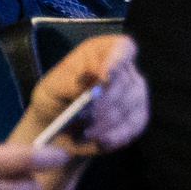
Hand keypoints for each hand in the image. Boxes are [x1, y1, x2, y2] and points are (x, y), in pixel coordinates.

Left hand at [16, 34, 145, 155]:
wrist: (57, 125)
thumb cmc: (54, 100)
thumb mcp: (51, 88)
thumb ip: (69, 82)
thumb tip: (88, 80)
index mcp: (102, 51)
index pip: (122, 48)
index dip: (118, 60)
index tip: (105, 77)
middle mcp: (124, 69)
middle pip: (124, 82)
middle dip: (102, 102)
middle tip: (81, 116)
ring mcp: (136, 92)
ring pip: (129, 106)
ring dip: (104, 122)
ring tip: (81, 133)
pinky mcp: (138, 116)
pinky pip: (134, 126)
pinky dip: (116, 136)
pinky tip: (100, 141)